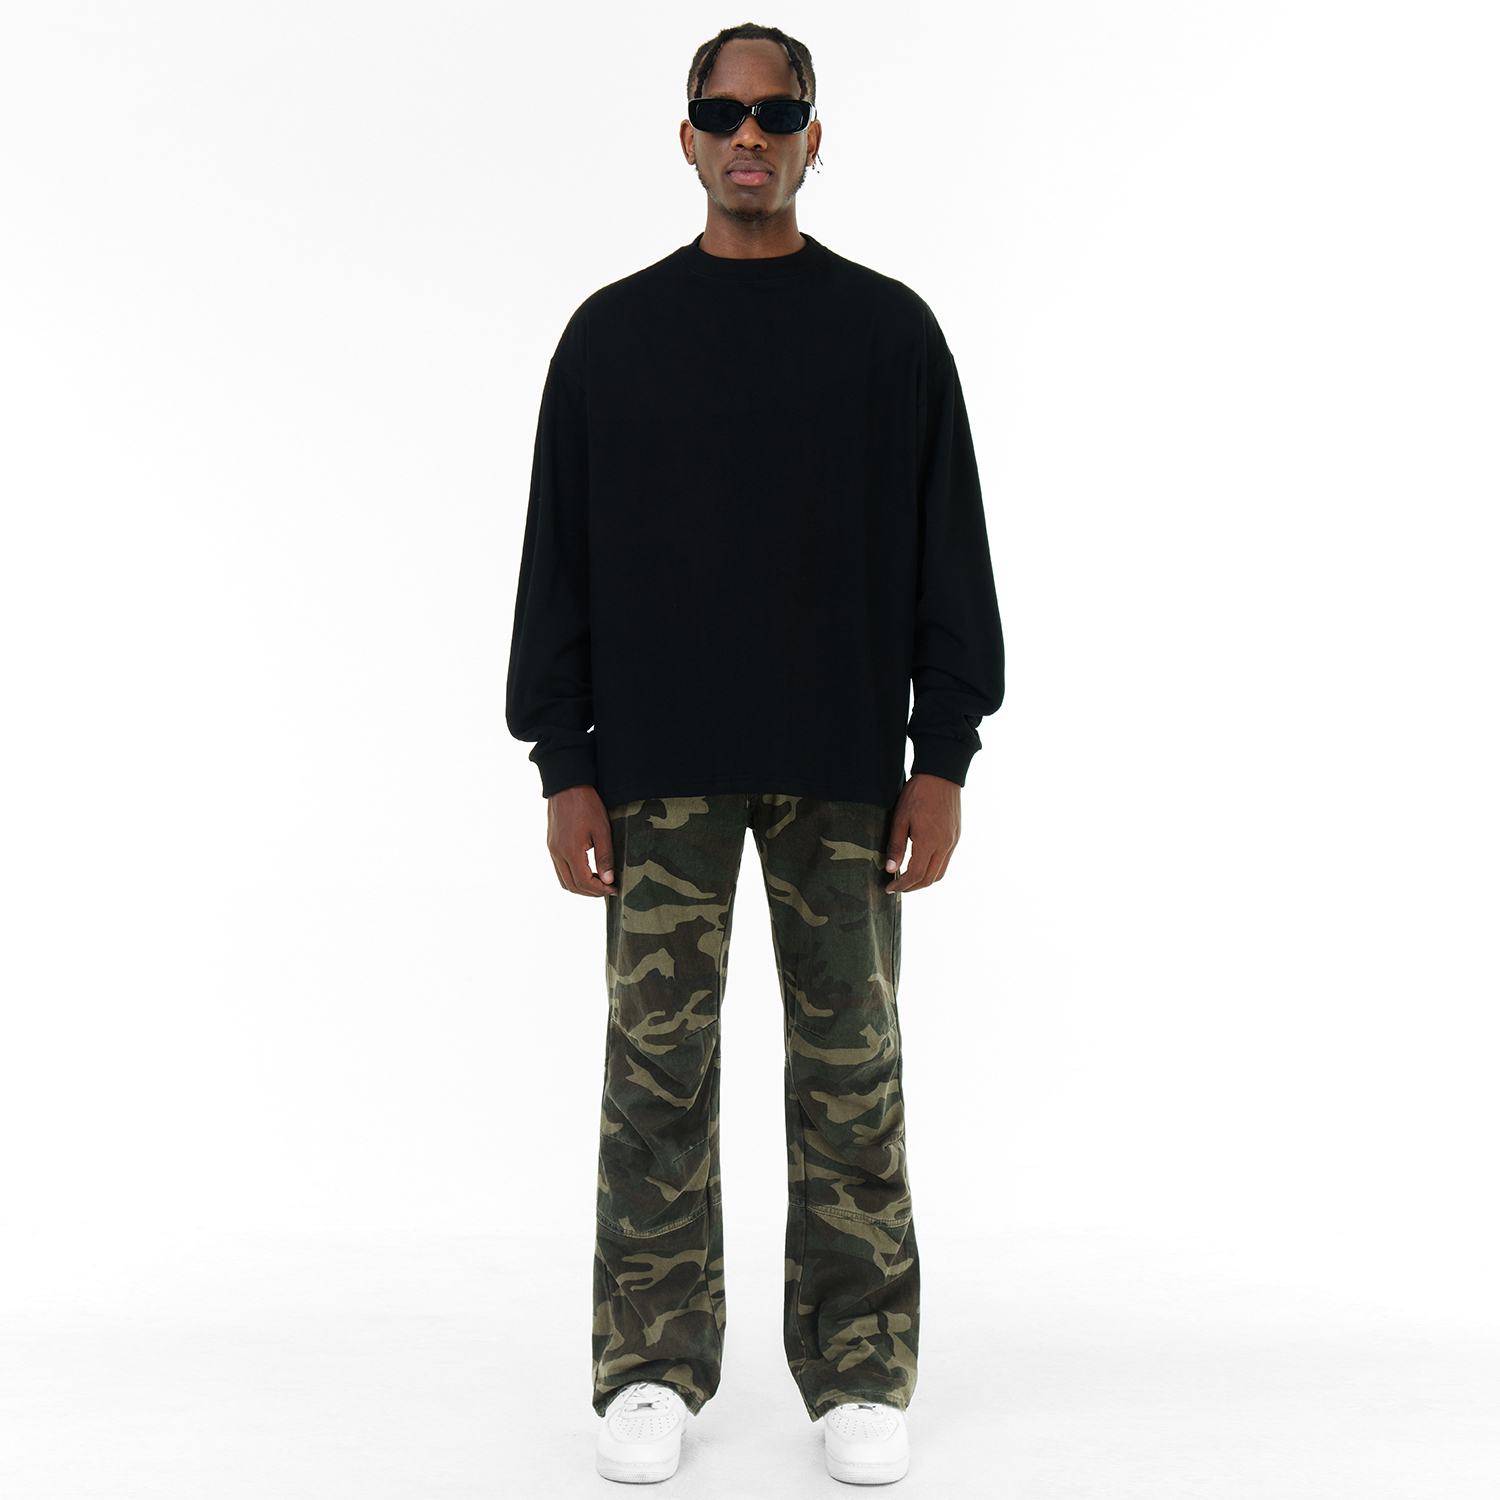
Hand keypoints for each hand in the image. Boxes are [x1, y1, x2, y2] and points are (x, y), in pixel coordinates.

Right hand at [546, 784, 618, 896]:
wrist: (567, 785)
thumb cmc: (586, 804)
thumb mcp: (602, 830)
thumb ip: (605, 857)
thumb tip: (608, 881)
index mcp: (570, 851)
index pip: (583, 882)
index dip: (600, 890)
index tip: (614, 889)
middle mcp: (557, 853)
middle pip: (571, 886)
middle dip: (590, 892)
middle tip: (608, 889)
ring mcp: (552, 850)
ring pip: (563, 880)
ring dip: (580, 886)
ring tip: (598, 883)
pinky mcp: (551, 845)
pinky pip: (559, 869)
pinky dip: (572, 876)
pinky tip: (587, 871)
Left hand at [884, 773, 960, 893]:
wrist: (941, 775)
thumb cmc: (917, 794)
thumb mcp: (900, 819)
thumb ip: (896, 846)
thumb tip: (891, 870)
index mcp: (929, 842)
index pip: (915, 875)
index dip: (901, 885)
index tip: (889, 888)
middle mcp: (944, 846)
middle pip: (929, 879)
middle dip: (912, 887)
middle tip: (897, 887)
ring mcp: (952, 841)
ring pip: (940, 872)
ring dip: (924, 880)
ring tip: (908, 878)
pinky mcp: (956, 836)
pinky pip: (946, 860)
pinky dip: (933, 868)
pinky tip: (921, 862)